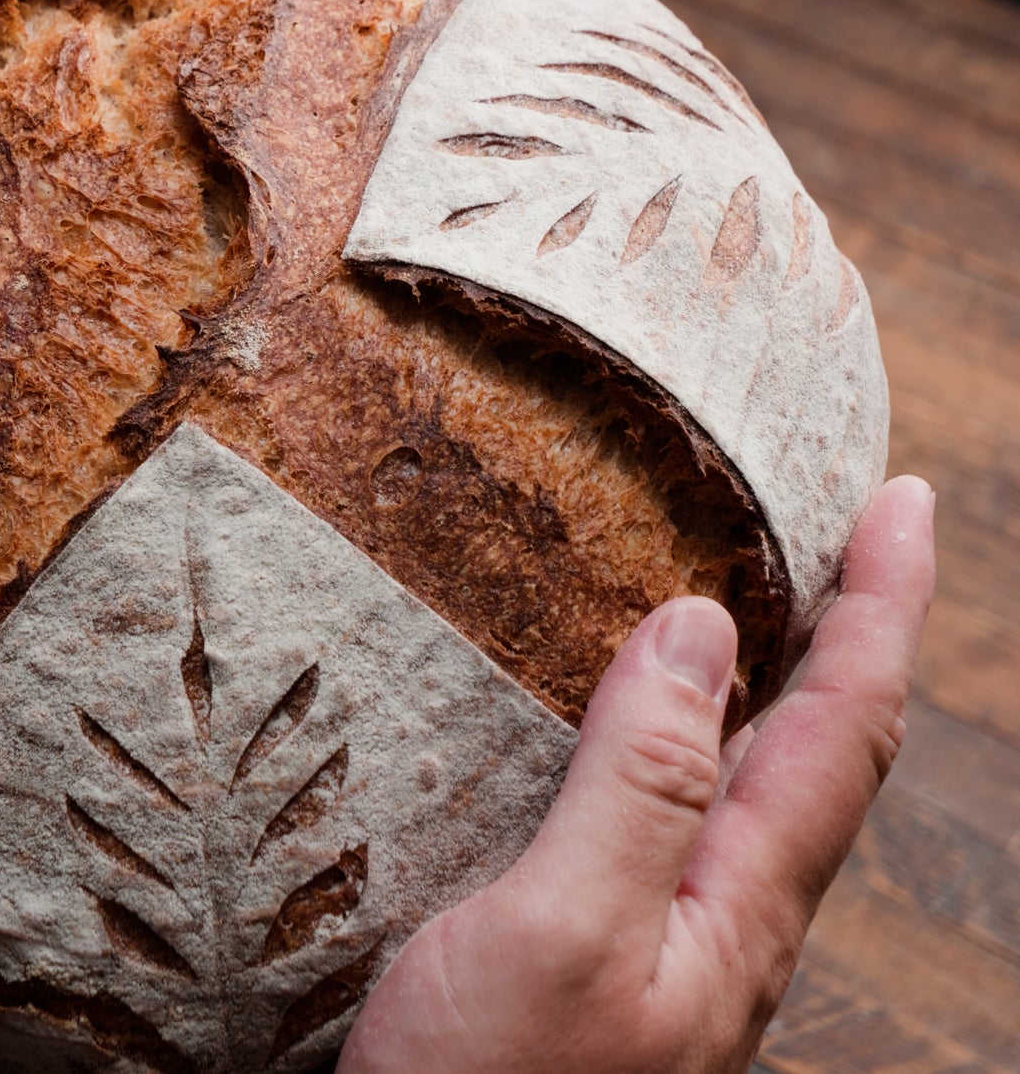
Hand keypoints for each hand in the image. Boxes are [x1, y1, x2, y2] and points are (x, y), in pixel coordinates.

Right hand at [340, 475, 935, 1073]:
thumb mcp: (562, 929)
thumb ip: (639, 784)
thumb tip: (702, 629)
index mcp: (736, 909)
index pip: (843, 728)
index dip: (882, 607)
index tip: (904, 500)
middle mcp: (727, 928)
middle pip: (829, 757)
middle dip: (859, 634)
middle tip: (862, 532)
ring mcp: (673, 953)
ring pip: (767, 796)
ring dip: (792, 687)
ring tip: (776, 609)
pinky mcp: (607, 966)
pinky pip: (691, 828)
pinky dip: (703, 745)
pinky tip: (643, 739)